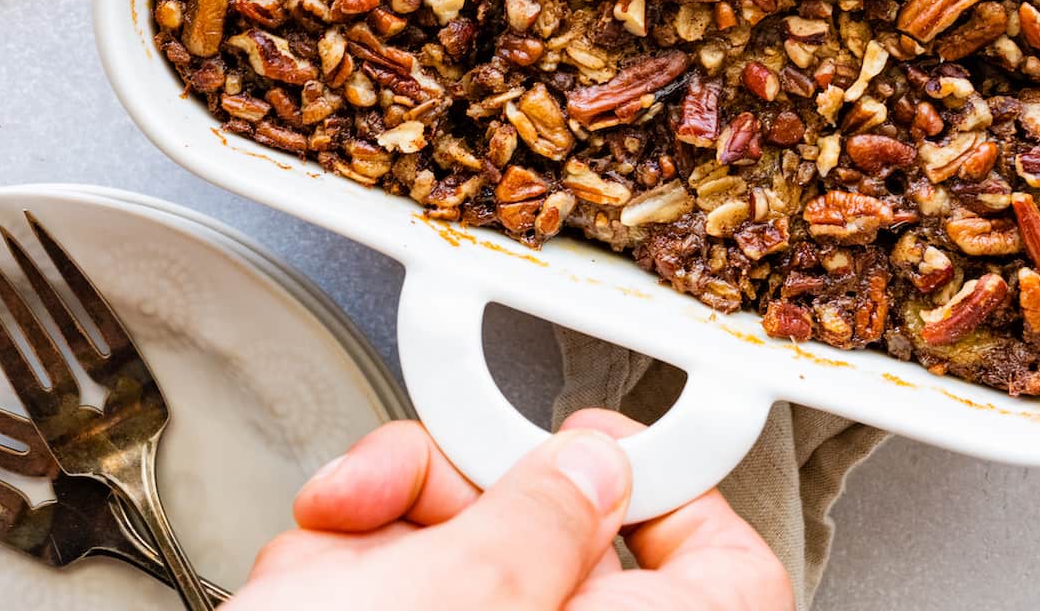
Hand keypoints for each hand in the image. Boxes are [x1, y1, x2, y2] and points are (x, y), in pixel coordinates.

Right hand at [232, 411, 792, 610]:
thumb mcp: (455, 603)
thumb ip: (536, 524)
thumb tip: (592, 469)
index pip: (729, 575)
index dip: (679, 494)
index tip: (604, 445)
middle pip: (566, 537)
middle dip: (474, 487)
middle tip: (423, 476)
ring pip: (462, 551)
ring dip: (386, 520)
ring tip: (339, 536)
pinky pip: (393, 580)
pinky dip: (341, 561)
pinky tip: (310, 566)